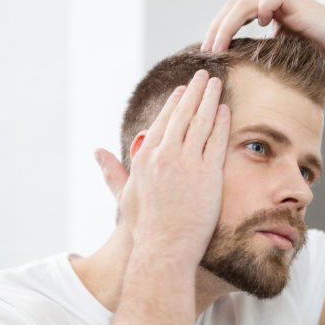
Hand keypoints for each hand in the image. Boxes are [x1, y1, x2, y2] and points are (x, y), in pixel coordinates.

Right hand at [95, 70, 230, 264]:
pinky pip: (217, 141)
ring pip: (201, 122)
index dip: (175, 103)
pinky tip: (226, 110)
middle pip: (183, 115)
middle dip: (195, 91)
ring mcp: (188, 164)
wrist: (165, 249)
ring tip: (217, 84)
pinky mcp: (208, 175)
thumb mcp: (124, 196)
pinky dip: (222, 123)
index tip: (184, 90)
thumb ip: (112, 171)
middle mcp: (165, 156)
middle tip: (205, 75)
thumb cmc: (145, 227)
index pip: (163, 121)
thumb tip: (97, 152)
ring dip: (210, 99)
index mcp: (146, 157)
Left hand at [201, 0, 324, 61]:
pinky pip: (269, 0)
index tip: (206, 52)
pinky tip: (261, 28)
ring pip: (243, 4)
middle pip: (231, 7)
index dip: (216, 31)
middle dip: (216, 29)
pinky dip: (261, 10)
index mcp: (261, 8)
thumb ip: (257, 50)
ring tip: (219, 45)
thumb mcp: (277, 51)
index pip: (230, 15)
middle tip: (206, 49)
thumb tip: (231, 67)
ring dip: (228, 25)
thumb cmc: (312, 52)